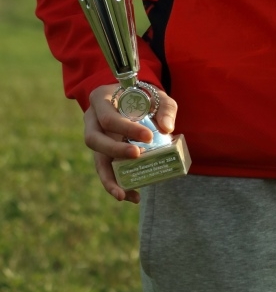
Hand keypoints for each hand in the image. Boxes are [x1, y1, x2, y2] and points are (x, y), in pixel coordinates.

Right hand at [85, 83, 177, 203]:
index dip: (126, 129)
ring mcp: (95, 137)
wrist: (133, 100)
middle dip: (115, 151)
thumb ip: (166, 108)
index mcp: (100, 100)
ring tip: (125, 194)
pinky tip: (132, 196)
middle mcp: (92, 120)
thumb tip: (168, 129)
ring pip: (96, 160)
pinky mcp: (102, 153)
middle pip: (94, 140)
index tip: (148, 137)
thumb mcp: (158, 96)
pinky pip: (105, 171)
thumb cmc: (144, 97)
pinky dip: (117, 184)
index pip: (108, 118)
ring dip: (110, 179)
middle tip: (137, 156)